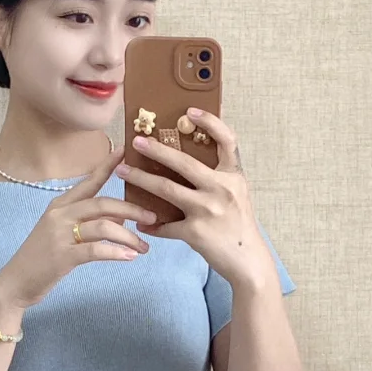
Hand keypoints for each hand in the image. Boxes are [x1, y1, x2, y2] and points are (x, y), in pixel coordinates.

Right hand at [0, 149, 158, 309]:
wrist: (15, 283)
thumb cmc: (42, 259)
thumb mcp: (62, 234)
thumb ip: (88, 223)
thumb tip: (120, 220)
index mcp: (60, 205)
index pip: (89, 182)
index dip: (108, 167)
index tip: (125, 152)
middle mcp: (60, 215)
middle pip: (103, 203)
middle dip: (131, 209)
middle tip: (152, 218)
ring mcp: (60, 234)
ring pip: (103, 226)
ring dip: (129, 237)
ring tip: (143, 248)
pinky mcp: (62, 256)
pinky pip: (96, 250)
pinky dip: (116, 253)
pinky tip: (129, 258)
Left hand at [119, 109, 274, 287]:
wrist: (248, 259)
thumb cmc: (239, 224)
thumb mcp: (237, 194)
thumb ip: (219, 177)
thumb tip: (188, 161)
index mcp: (233, 175)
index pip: (226, 140)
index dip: (210, 122)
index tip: (190, 110)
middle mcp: (221, 188)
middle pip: (184, 163)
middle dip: (156, 150)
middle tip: (137, 142)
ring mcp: (208, 210)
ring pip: (166, 189)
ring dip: (141, 179)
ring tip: (123, 172)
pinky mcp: (195, 232)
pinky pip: (166, 225)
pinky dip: (151, 224)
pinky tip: (140, 222)